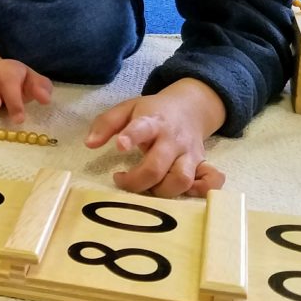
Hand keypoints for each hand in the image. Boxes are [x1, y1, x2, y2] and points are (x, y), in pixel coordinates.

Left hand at [84, 78, 226, 197]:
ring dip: (162, 191)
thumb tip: (89, 144)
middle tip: (121, 178)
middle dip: (137, 181)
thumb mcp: (126, 109)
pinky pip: (211, 181)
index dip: (132, 136)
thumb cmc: (152, 112)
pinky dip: (202, 191)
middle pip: (158, 166)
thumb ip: (106, 124)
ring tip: (147, 187)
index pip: (143, 127)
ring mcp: (190, 153)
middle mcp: (173, 138)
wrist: (189, 107)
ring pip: (182, 179)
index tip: (120, 145)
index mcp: (153, 121)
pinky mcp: (203, 164)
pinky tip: (185, 193)